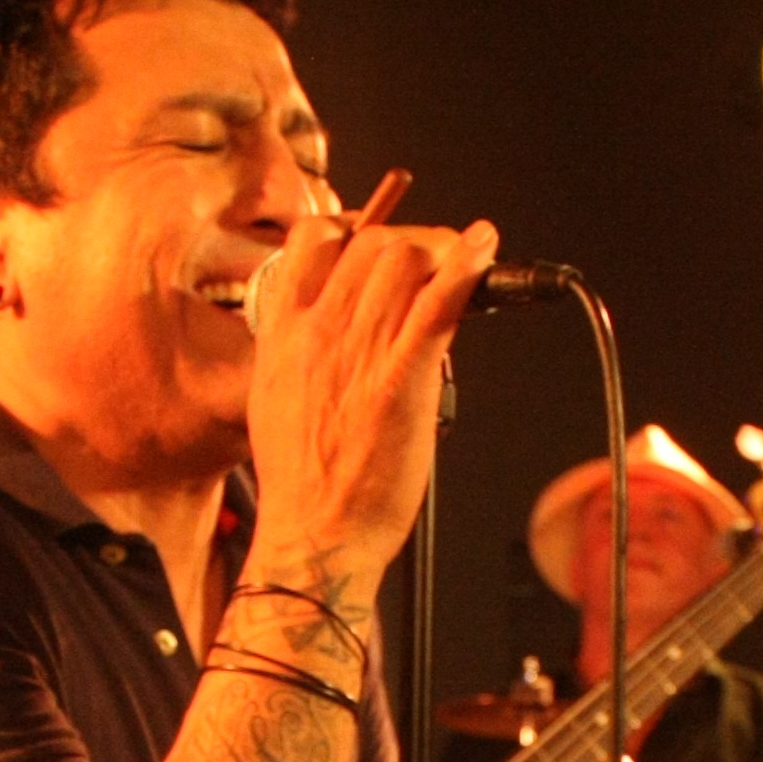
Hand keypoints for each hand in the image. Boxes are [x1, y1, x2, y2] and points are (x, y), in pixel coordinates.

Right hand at [243, 173, 498, 587]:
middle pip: (374, 242)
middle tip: (442, 263)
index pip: (314, 239)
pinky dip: (466, 268)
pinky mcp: (398, 381)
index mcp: (285, 333)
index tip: (384, 242)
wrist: (312, 533)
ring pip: (406, 259)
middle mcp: (319, 331)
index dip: (358, 227)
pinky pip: (435, 307)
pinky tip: (485, 248)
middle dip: (416, 240)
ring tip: (468, 268)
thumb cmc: (301, 479)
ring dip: (445, 253)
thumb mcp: (277, 396)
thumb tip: (330, 327)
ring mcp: (357, 353)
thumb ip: (302, 350)